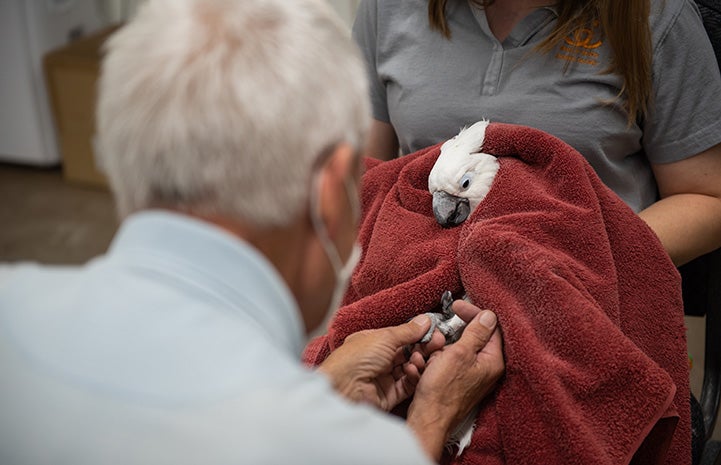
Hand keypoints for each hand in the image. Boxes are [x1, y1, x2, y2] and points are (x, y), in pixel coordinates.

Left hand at [317, 315, 432, 410]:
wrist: (345, 388)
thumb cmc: (356, 358)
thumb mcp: (385, 337)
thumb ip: (407, 331)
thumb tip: (424, 321)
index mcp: (373, 341)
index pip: (401, 336)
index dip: (417, 334)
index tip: (433, 332)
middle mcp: (378, 359)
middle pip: (407, 352)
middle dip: (423, 347)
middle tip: (438, 343)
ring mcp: (383, 377)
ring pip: (409, 368)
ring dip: (418, 362)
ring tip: (422, 357)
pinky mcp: (389, 394)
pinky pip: (407, 385)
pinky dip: (414, 377)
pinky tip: (415, 369)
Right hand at [407, 301, 504, 460]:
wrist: (428, 418)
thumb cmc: (442, 390)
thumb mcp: (459, 353)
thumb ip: (476, 333)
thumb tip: (489, 315)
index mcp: (492, 361)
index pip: (490, 327)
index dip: (473, 313)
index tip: (457, 307)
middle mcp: (486, 369)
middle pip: (471, 338)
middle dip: (450, 336)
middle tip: (437, 337)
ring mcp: (471, 376)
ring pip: (456, 350)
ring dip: (438, 349)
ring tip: (428, 358)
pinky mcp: (457, 382)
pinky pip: (447, 363)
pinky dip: (435, 361)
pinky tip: (425, 367)